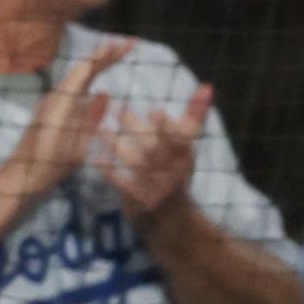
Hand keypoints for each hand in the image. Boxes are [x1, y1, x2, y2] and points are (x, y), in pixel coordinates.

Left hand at [0, 35, 137, 205]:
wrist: (20, 179)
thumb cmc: (46, 166)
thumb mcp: (75, 146)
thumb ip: (90, 119)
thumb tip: (105, 93)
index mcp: (62, 101)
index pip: (87, 68)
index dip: (108, 54)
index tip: (128, 44)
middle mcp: (57, 97)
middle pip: (83, 70)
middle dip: (106, 56)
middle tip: (128, 45)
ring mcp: (54, 105)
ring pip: (79, 79)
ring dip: (98, 67)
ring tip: (118, 57)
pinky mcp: (53, 115)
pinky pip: (76, 92)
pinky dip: (91, 83)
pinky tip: (101, 89)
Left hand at [93, 81, 212, 223]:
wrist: (171, 218)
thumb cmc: (175, 170)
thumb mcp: (188, 145)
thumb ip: (196, 115)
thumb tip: (207, 85)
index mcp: (187, 155)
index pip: (180, 140)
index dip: (168, 128)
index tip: (155, 111)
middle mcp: (175, 172)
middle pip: (156, 147)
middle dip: (138, 128)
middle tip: (118, 108)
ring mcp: (158, 188)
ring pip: (137, 163)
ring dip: (118, 145)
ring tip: (101, 130)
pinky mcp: (142, 202)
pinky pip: (123, 184)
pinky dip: (109, 171)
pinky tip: (95, 158)